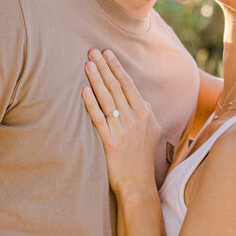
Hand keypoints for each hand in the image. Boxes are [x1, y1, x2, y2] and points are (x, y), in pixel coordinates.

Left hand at [81, 49, 160, 195]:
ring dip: (97, 79)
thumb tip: (137, 98)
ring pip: (108, 98)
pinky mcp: (111, 142)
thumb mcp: (152, 132)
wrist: (138, 184)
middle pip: (117, 87)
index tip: (107, 53)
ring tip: (87, 64)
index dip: (116, 67)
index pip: (129, 84)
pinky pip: (99, 118)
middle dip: (104, 67)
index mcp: (145, 113)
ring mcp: (123, 130)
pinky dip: (91, 103)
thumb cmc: (142, 158)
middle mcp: (135, 118)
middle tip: (93, 51)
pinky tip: (83, 90)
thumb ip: (145, 113)